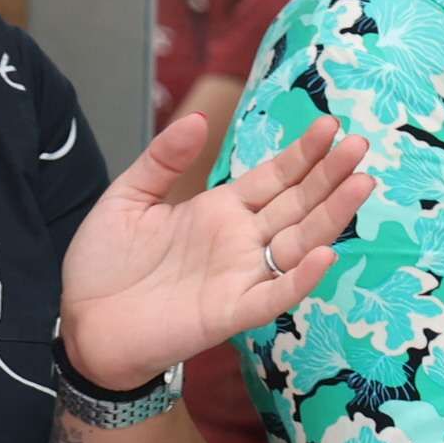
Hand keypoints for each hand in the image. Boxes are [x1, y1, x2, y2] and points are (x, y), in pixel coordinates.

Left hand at [60, 114, 373, 395]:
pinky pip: (274, 295)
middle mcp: (241, 240)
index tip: (330, 125)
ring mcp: (241, 276)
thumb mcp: (127, 199)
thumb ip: (162, 160)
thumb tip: (199, 120)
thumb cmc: (103, 265)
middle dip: (330, 175)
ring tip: (361, 184)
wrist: (82, 323)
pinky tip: (325, 255)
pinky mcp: (231, 312)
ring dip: (332, 216)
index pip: (275, 177)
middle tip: (360, 145)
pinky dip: (301, 278)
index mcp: (220, 210)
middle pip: (298, 204)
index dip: (303, 154)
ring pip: (299, 242)